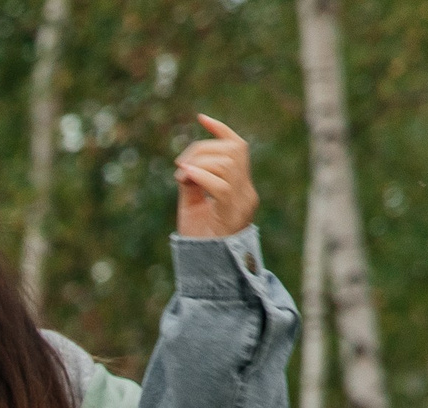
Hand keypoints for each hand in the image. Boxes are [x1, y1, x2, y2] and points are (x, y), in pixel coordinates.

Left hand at [174, 115, 257, 238]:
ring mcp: (242, 203)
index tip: (201, 117)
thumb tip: (186, 164)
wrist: (206, 270)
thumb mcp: (192, 204)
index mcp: (241, 187)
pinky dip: (202, 176)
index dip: (221, 130)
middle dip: (202, 149)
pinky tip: (185, 176)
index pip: (238, 147)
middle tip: (180, 165)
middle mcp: (247, 192)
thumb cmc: (199, 239)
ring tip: (182, 175)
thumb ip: (192, 181)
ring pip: (227, 164)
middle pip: (231, 151)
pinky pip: (222, 186)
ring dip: (199, 162)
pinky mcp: (232, 214)